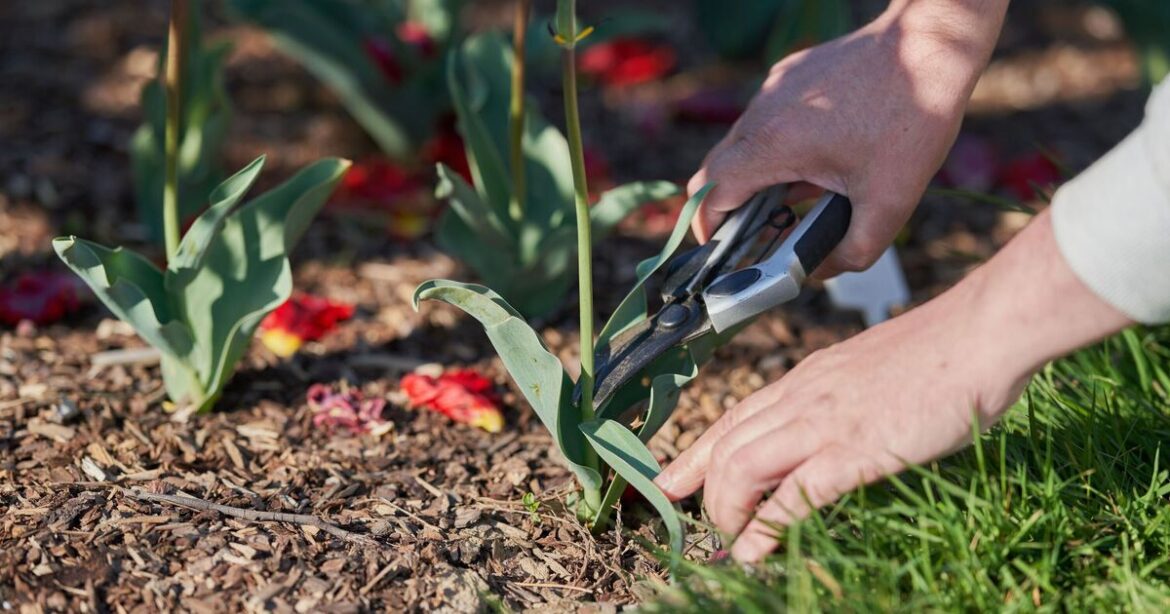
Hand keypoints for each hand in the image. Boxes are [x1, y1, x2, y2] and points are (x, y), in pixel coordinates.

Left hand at [655, 211, 1131, 561]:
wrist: (978, 335)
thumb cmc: (938, 355)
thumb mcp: (869, 372)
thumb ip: (838, 398)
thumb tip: (826, 429)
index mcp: (806, 377)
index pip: (732, 416)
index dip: (695, 452)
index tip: (669, 478)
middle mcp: (802, 396)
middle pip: (725, 443)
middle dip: (700, 486)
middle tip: (696, 519)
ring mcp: (824, 422)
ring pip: (741, 466)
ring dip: (728, 509)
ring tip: (731, 539)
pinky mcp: (855, 449)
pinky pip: (793, 494)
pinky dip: (766, 528)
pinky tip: (755, 550)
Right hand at [688, 0, 1006, 276]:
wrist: (932, 43)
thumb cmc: (914, 114)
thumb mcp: (891, 202)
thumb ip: (852, 252)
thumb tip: (820, 271)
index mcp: (774, 144)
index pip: (710, 193)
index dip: (707, 229)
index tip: (720, 251)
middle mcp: (762, 112)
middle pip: (717, 170)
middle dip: (730, 207)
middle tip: (756, 233)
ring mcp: (773, 89)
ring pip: (741, 143)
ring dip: (757, 175)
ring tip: (797, 196)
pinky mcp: (790, 74)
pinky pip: (766, 118)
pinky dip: (778, 146)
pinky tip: (821, 155)